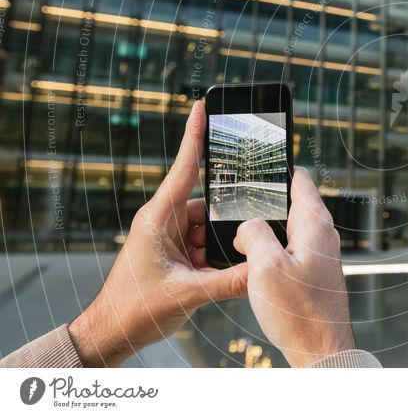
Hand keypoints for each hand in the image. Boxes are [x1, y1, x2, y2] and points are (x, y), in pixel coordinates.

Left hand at [68, 101, 247, 366]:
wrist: (110, 335)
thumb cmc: (133, 309)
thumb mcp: (186, 293)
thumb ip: (229, 281)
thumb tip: (263, 271)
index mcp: (158, 217)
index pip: (183, 167)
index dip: (195, 135)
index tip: (203, 106)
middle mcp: (165, 221)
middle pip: (208, 206)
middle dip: (223, 223)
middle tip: (227, 242)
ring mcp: (171, 237)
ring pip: (210, 229)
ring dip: (217, 247)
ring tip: (210, 271)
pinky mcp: (177, 253)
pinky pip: (205, 246)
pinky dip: (214, 259)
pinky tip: (217, 275)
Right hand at [233, 167, 355, 366]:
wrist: (321, 351)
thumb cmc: (298, 313)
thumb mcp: (265, 267)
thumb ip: (254, 234)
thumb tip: (248, 226)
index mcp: (314, 224)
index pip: (300, 179)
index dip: (278, 167)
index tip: (257, 161)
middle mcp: (322, 234)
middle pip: (291, 202)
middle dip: (264, 200)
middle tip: (236, 199)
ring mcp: (319, 254)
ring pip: (288, 227)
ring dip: (265, 228)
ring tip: (238, 231)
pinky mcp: (313, 272)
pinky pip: (288, 248)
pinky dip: (270, 248)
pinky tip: (252, 259)